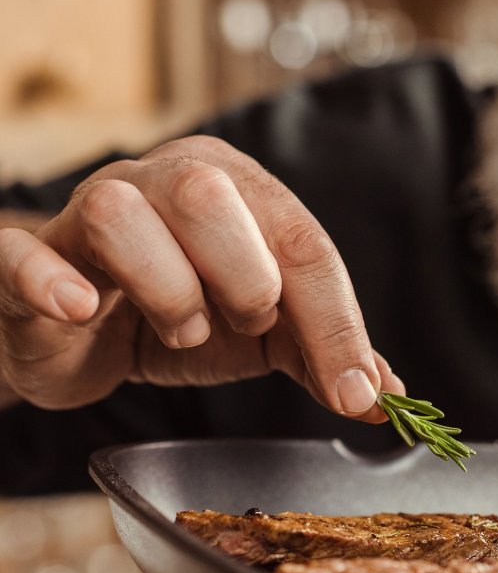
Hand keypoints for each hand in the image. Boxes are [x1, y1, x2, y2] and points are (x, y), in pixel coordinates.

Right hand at [0, 136, 400, 420]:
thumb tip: (386, 394)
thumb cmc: (177, 316)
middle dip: (245, 279)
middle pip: (213, 196)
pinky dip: (51, 280)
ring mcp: (87, 210)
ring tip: (181, 329)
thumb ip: (322, 354)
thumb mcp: (264, 336)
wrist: (76, 337)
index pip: (301, 242)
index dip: (336, 324)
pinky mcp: (27, 256)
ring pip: (123, 213)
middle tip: (244, 325)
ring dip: (166, 289)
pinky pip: (24, 253)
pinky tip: (80, 307)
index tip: (356, 393)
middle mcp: (163, 178)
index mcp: (237, 187)